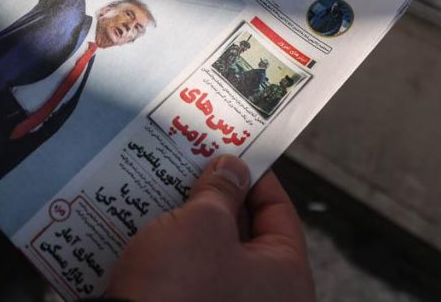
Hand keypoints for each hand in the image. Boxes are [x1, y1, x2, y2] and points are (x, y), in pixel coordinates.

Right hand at [106, 156, 313, 301]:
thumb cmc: (179, 290)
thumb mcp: (202, 223)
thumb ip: (221, 190)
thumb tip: (231, 169)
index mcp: (286, 279)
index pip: (279, 212)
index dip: (254, 177)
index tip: (232, 154)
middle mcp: (266, 299)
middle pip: (247, 233)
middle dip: (218, 198)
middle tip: (195, 168)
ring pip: (216, 253)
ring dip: (192, 223)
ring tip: (169, 190)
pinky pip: (193, 275)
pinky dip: (177, 251)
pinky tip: (154, 226)